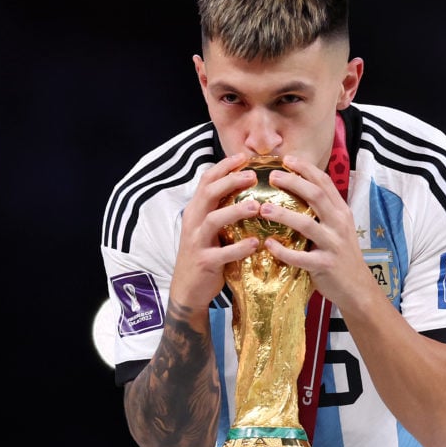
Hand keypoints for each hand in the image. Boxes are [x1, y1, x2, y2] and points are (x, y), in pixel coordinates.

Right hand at [170, 153, 261, 311]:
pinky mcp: (204, 262)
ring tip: (257, 206)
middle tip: (253, 176)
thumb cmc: (205, 254)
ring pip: (214, 220)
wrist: (188, 289)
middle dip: (230, 181)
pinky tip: (255, 243)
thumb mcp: (209, 228)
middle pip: (209, 193)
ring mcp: (197, 242)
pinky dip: (239, 248)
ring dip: (236, 210)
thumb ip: (221, 209)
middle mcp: (193, 222)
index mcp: (196, 211)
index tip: (244, 157)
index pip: (206, 180)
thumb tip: (246, 188)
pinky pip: (222, 253)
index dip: (224, 167)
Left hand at [260, 155, 373, 306]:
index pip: (324, 182)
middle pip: (316, 196)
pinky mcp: (325, 265)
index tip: (287, 159)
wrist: (358, 288)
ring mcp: (333, 244)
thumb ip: (323, 210)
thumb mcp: (338, 228)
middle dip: (293, 183)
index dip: (306, 169)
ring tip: (263, 209)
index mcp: (341, 211)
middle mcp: (339, 224)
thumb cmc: (341, 256)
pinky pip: (301, 257)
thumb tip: (298, 189)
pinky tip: (268, 244)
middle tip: (271, 176)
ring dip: (283, 215)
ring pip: (306, 224)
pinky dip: (283, 251)